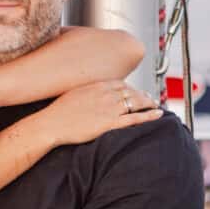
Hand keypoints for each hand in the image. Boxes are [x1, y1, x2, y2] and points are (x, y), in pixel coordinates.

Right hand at [40, 81, 161, 146]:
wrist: (51, 124)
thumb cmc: (56, 112)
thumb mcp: (71, 94)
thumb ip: (85, 92)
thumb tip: (87, 94)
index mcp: (96, 85)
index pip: (120, 84)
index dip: (130, 88)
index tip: (134, 91)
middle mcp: (106, 94)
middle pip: (131, 91)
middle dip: (142, 94)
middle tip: (148, 98)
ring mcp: (109, 108)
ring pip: (136, 102)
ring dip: (148, 103)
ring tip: (154, 106)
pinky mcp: (110, 123)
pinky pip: (136, 117)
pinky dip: (149, 115)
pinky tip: (158, 114)